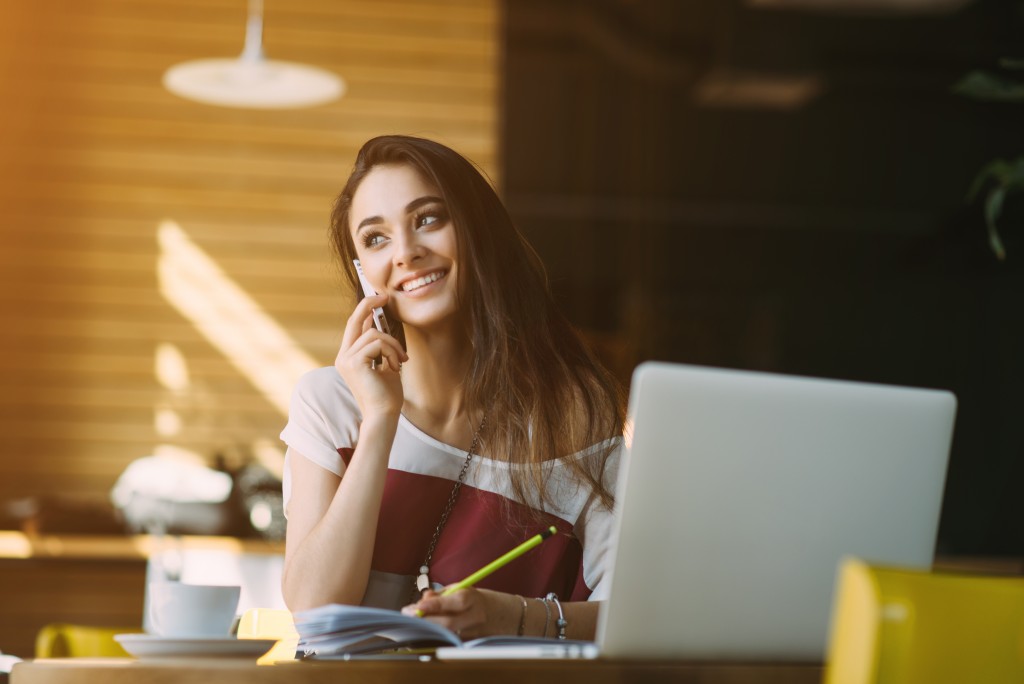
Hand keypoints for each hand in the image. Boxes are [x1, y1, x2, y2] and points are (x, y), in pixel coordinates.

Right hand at [335, 294, 407, 418]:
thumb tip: (376, 322)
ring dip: (394, 345)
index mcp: (349, 356)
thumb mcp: (384, 364)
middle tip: (385, 296)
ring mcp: (346, 359)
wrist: (384, 415)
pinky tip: (396, 366)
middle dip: (369, 304)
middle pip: (354, 320)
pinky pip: (378, 343)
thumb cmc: (387, 394)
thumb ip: (378, 346)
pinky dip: (392, 352)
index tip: (379, 299)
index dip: (365, 310)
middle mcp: (343, 356)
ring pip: (375, 334)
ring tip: (401, 360)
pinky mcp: (354, 363)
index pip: (354, 326)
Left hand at [401, 588, 520, 639]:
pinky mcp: (468, 643)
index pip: (455, 602)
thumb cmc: (470, 599)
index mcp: (472, 599)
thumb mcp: (457, 589)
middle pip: (449, 623)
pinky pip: (447, 639)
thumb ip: (439, 595)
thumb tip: (423, 600)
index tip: (418, 606)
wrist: (494, 614)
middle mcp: (475, 617)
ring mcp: (473, 633)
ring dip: (427, 628)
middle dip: (427, 620)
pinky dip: (434, 635)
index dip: (436, 605)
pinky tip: (424, 629)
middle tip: (409, 615)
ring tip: (413, 622)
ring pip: (446, 634)